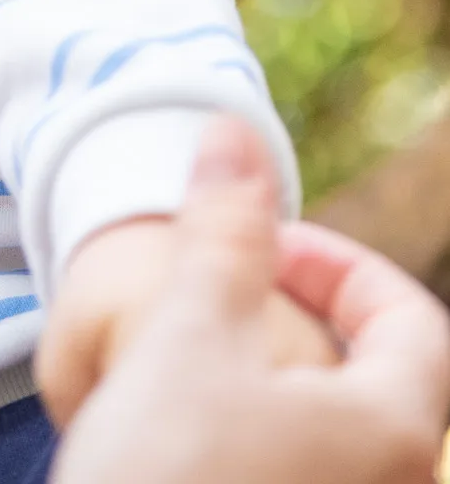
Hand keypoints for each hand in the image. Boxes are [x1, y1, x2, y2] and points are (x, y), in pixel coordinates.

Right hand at [52, 119, 449, 483]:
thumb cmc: (167, 475)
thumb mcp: (191, 332)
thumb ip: (225, 228)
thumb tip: (236, 130)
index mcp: (398, 432)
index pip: (410, 318)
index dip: (336, 262)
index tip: (259, 248)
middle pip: (378, 383)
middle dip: (298, 323)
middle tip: (221, 302)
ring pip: (334, 441)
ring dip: (276, 389)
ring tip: (192, 375)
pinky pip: (303, 478)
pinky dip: (261, 450)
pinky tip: (188, 450)